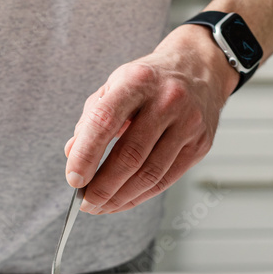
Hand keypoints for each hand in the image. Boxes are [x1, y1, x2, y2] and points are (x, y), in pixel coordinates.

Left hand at [64, 26, 237, 213]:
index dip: (86, 154)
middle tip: (85, 202)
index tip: (73, 179)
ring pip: (149, 174)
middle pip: (130, 156)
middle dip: (102, 186)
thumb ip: (92, 117)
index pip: (105, 121)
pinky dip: (140, 196)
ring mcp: (188, 124)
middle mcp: (167, 100)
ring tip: (100, 206)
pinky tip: (123, 201)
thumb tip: (72, 153)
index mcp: (138, 80)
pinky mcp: (200, 145)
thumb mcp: (115, 84)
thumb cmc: (150, 80)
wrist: (200, 67)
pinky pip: (166, 180)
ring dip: (120, 198)